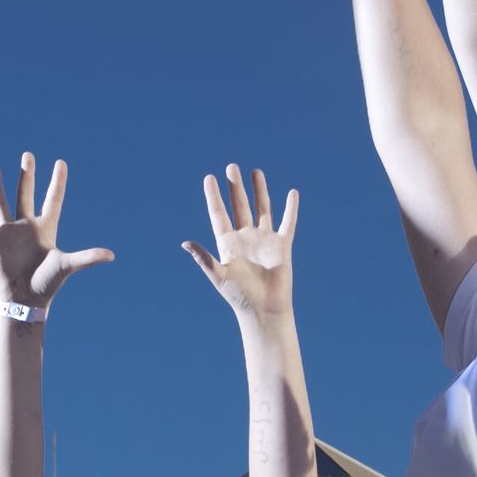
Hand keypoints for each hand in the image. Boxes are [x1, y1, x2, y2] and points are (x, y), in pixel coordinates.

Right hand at [0, 152, 112, 314]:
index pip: (53, 199)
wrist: (24, 300)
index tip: (60, 163)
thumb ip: (88, 258)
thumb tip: (112, 256)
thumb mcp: (68, 266)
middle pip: (26, 194)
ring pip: (1, 203)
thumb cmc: (47, 284)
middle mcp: (27, 227)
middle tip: (28, 155)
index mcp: (46, 229)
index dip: (57, 182)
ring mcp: (9, 233)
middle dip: (27, 175)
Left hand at [184, 165, 298, 324]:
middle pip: (239, 206)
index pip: (219, 214)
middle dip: (235, 187)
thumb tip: (185, 243)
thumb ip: (203, 258)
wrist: (264, 309)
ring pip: (261, 209)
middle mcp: (245, 238)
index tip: (209, 178)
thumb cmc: (239, 296)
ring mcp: (264, 240)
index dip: (213, 196)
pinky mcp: (282, 245)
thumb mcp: (218, 276)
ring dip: (259, 191)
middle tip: (231, 167)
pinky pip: (288, 223)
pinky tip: (292, 193)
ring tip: (255, 172)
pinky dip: (291, 208)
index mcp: (227, 244)